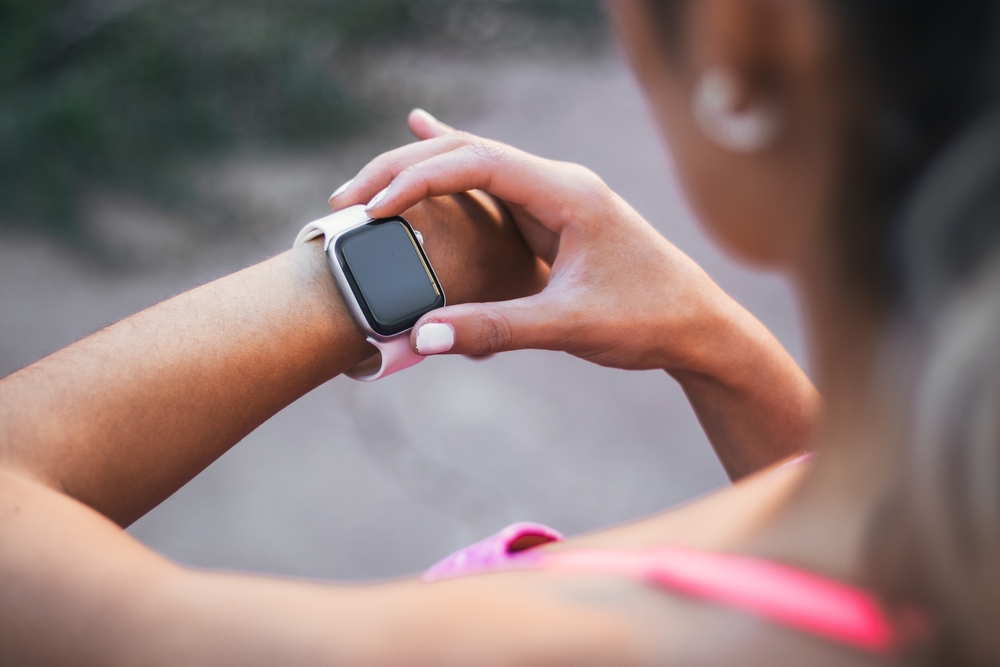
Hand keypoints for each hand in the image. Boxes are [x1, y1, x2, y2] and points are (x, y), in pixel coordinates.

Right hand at [330, 109, 738, 372]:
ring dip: (422, 170)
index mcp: (569, 193)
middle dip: (406, 171)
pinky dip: (453, 168)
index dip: (419, 179)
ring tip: (369, 179)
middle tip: (349, 198)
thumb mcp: (568, 327)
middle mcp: (561, 183)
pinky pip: (493, 184)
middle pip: (470, 154)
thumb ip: (493, 329)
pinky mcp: (555, 217)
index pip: (479, 163)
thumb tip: (419, 338)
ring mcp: (558, 197)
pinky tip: (427, 135)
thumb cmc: (648, 319)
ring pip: (478, 165)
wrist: (699, 327)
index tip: (373, 209)